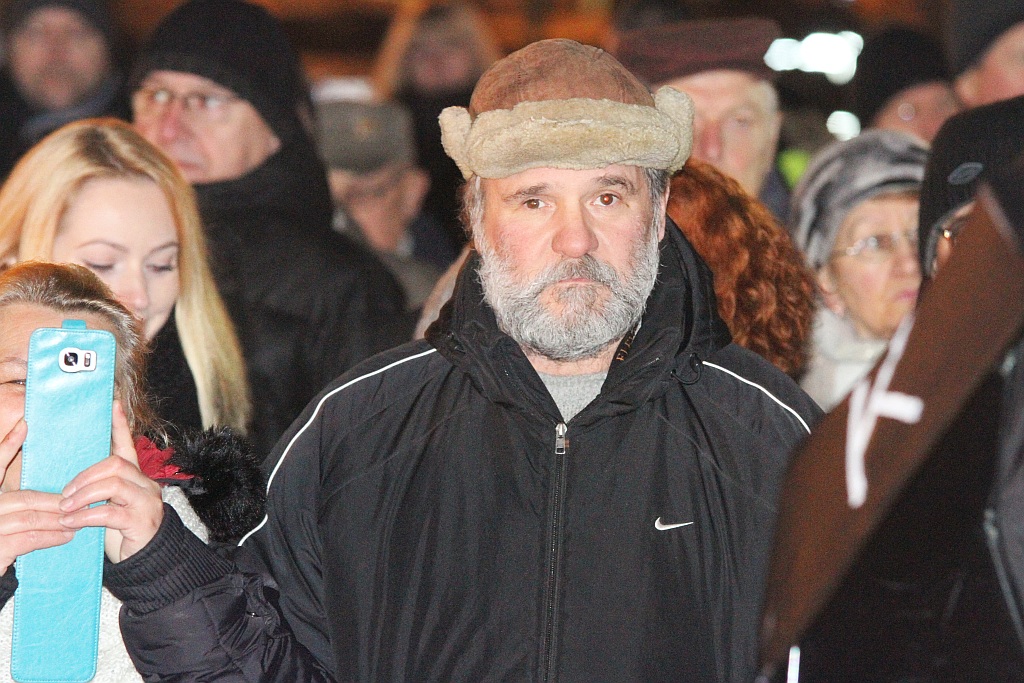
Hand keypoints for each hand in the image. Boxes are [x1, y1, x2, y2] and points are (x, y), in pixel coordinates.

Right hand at [0, 420, 72, 574]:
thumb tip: (49, 486)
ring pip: (30, 517)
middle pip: (24, 498)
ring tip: (80, 518)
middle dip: (55, 499)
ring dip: (60, 517)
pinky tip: (68, 535)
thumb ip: (17, 502)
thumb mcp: (4, 519)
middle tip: (82, 498)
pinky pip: (29, 538)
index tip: (24, 425)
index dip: (5, 446)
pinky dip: (52, 536)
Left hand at [59, 403, 163, 562]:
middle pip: (116, 464)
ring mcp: (146, 502)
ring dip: (84, 494)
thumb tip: (70, 484)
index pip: (128, 446)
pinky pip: (110, 512)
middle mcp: (146, 485)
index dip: (120, 425)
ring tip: (65, 508)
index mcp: (137, 478)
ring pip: (114, 484)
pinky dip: (86, 516)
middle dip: (85, 476)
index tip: (113, 404)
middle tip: (65, 493)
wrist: (150, 560)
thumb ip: (101, 491)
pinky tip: (72, 522)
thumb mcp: (113, 506)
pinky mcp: (141, 521)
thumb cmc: (125, 531)